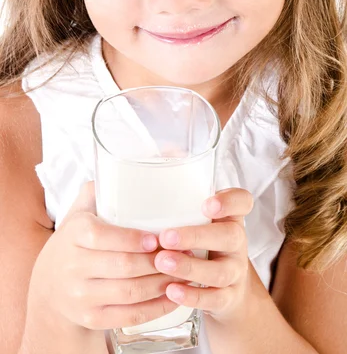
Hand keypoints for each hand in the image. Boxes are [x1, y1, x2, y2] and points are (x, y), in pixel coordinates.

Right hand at [28, 181, 184, 331]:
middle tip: (184, 254)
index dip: (132, 239)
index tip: (156, 239)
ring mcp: (81, 296)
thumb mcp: (79, 212)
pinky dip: (155, 308)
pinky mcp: (91, 318)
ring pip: (129, 292)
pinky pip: (128, 316)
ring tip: (185, 273)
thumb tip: (125, 164)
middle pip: (123, 267)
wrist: (50, 285)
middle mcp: (73, 267)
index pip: (103, 236)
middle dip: (158, 262)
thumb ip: (98, 190)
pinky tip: (173, 297)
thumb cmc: (75, 241)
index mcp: (74, 234)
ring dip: (162, 284)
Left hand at [154, 188, 253, 326]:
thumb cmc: (204, 244)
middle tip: (166, 237)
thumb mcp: (201, 222)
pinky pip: (215, 298)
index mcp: (231, 218)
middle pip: (230, 236)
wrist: (228, 288)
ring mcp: (236, 271)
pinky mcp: (230, 297)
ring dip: (189, 267)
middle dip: (197, 236)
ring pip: (220, 271)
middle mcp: (237, 242)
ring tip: (162, 262)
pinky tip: (171, 290)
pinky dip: (193, 296)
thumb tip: (140, 196)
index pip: (242, 202)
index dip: (229, 202)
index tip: (207, 204)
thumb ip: (182, 209)